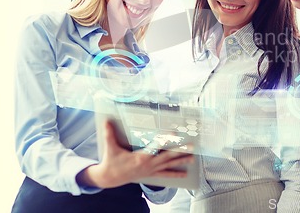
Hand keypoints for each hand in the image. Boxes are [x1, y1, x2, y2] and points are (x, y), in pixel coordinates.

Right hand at [77, 120, 193, 188]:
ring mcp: (151, 170)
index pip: (156, 146)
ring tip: (193, 159)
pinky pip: (166, 174)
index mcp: (141, 157)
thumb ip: (109, 133)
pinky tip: (185, 174)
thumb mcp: (110, 147)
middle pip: (168, 156)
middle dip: (180, 151)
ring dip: (181, 162)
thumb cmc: (112, 162)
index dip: (165, 140)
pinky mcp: (151, 174)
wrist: (110, 178)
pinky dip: (176, 174)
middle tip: (192, 146)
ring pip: (169, 166)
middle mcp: (149, 164)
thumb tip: (106, 120)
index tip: (175, 134)